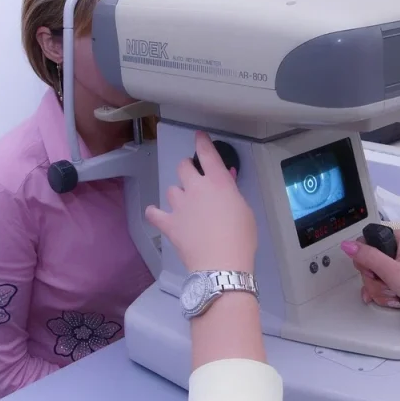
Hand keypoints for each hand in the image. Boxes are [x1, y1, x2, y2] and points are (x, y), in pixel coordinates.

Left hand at [145, 132, 256, 272]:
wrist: (222, 264)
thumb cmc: (241, 237)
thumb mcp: (245, 210)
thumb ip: (232, 192)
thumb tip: (226, 180)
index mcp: (218, 182)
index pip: (207, 154)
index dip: (202, 142)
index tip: (198, 136)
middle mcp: (196, 188)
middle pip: (184, 166)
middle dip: (187, 169)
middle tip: (194, 179)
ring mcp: (180, 205)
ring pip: (172, 189)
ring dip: (177, 194)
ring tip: (184, 205)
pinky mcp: (169, 223)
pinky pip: (154, 213)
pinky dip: (155, 212)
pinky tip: (157, 213)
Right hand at [341, 229, 399, 325]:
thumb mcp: (392, 271)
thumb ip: (367, 257)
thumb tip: (346, 244)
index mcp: (398, 239)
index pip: (366, 242)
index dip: (364, 259)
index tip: (372, 270)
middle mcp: (398, 251)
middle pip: (368, 263)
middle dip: (374, 280)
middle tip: (388, 286)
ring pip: (374, 277)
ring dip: (380, 291)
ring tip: (395, 296)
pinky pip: (383, 287)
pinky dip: (385, 296)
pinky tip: (391, 302)